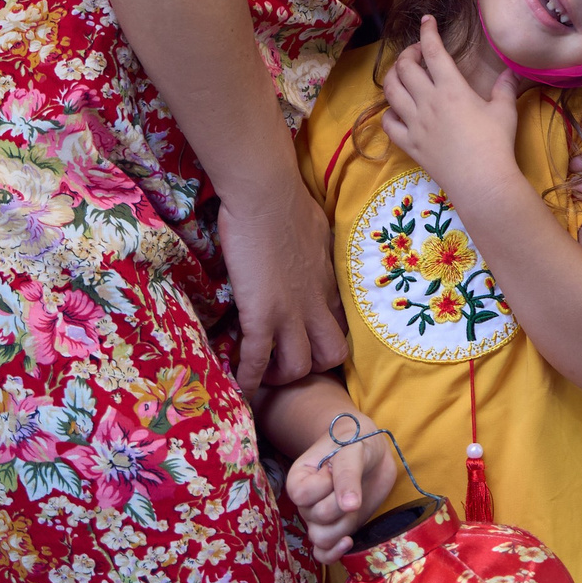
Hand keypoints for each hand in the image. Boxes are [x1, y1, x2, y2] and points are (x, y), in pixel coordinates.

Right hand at [213, 177, 347, 395]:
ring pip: (300, 367)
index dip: (326, 338)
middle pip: (331, 355)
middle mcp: (316, 304)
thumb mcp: (318, 232)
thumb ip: (316, 251)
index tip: (308, 339)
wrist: (266, 195)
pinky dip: (249, 379)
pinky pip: (258, 360)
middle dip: (313, 366)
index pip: (342, 326)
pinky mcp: (262, 316)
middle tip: (289, 359)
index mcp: (329, 284)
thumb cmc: (288, 202)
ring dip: (282, 376)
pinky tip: (239, 386)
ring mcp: (291, 313)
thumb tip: (308, 250)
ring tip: (265, 371)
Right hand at [284, 414, 399, 560]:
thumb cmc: (356, 443)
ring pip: (321, 539)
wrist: (371, 452)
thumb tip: (349, 506)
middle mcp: (305, 502)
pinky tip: (350, 540)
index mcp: (299, 478)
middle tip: (352, 486)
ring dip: (343, 526)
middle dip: (340, 504)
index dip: (323, 486)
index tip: (334, 469)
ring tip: (356, 507)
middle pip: (316, 518)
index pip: (301, 495)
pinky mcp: (335, 530)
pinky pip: (323, 554)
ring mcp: (319, 518)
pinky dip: (334, 553)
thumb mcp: (352, 450)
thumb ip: (348, 475)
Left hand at [381, 17, 522, 199]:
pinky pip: (388, 123)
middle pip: (404, 67)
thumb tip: (512, 71)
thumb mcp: (505, 111)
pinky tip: (398, 109)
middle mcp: (428, 101)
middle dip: (407, 53)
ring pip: (390, 91)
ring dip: (393, 76)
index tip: (427, 21)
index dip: (427, 31)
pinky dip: (389, 112)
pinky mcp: (409, 144)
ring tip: (402, 74)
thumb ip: (505, 88)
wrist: (481, 181)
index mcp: (451, 88)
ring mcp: (414, 123)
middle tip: (417, 52)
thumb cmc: (496, 144)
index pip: (433, 50)